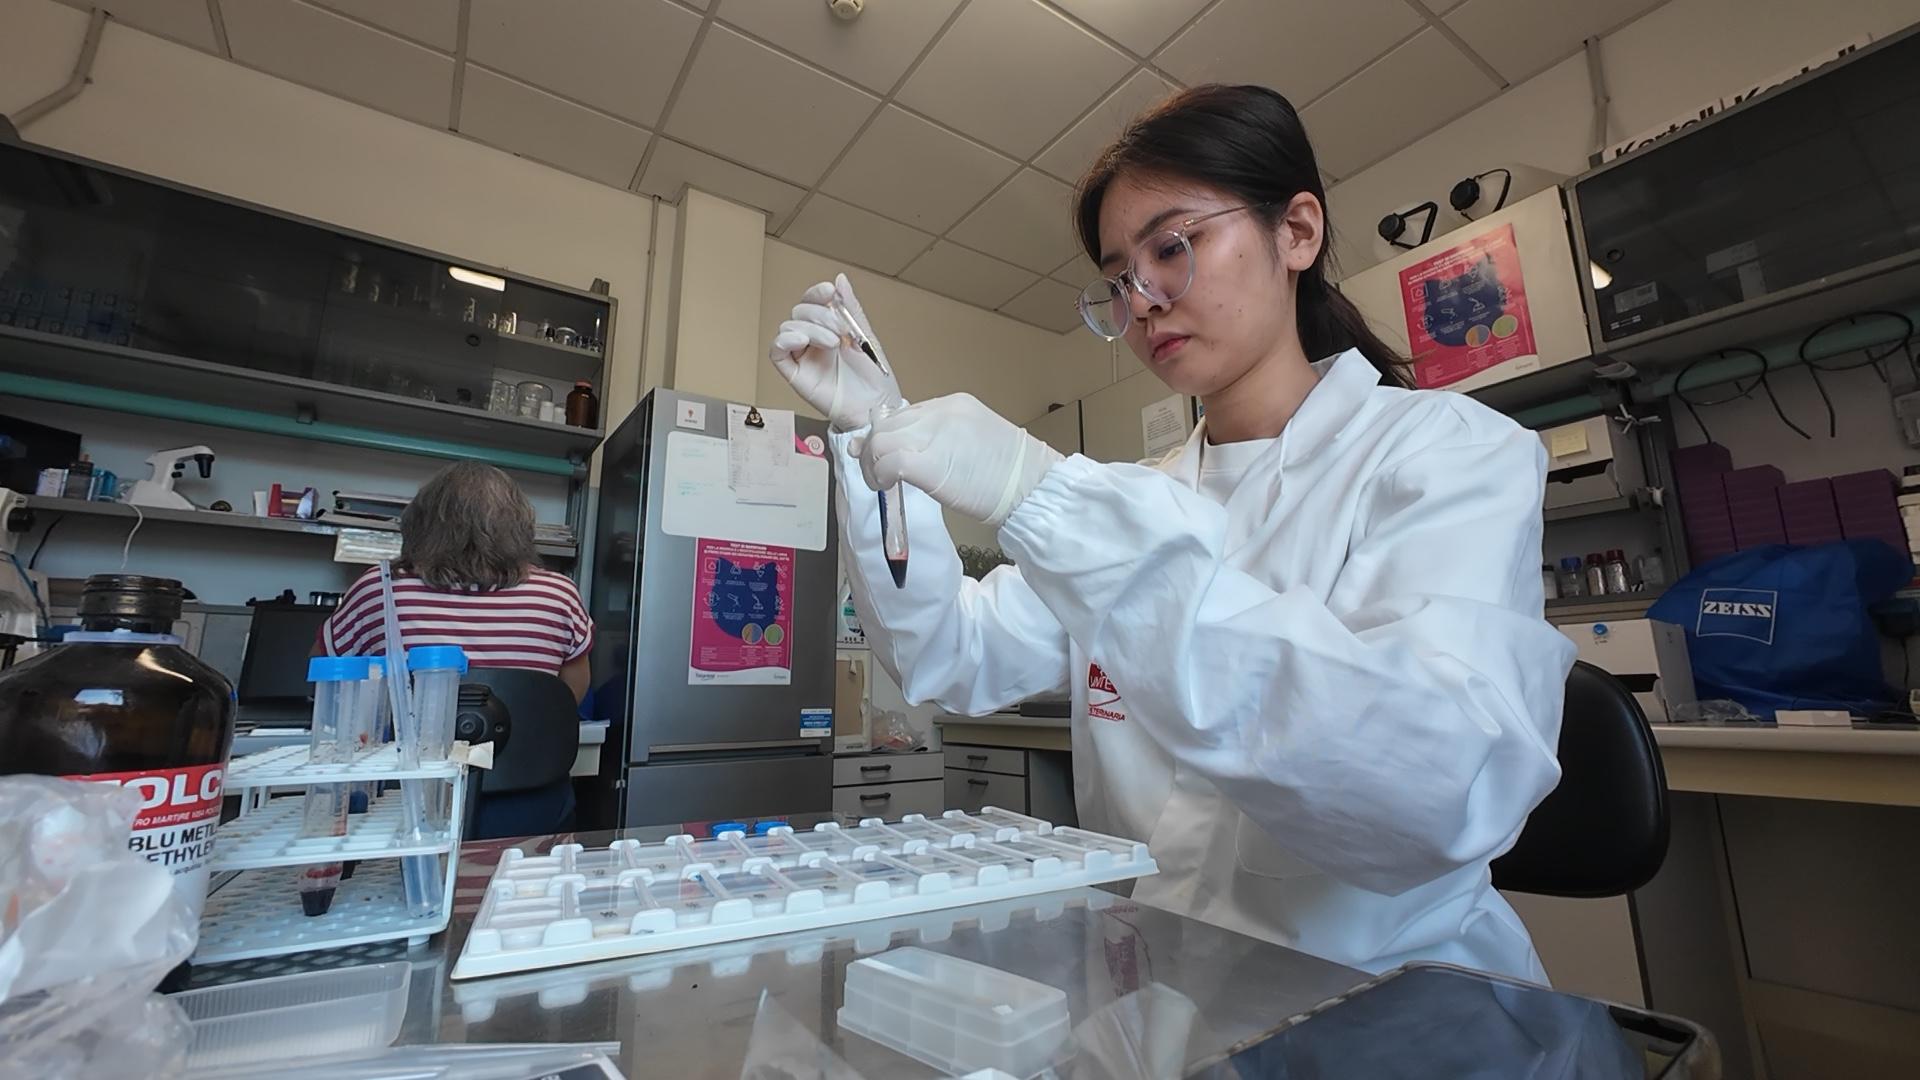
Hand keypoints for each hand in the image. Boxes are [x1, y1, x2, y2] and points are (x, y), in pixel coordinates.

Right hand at [768, 273, 901, 431]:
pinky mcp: (794, 373)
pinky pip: (777, 352)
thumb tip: (840, 279)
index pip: (812, 302)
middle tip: (840, 330)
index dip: (817, 293)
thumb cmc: (874, 378)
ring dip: (810, 329)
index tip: (829, 293)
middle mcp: (813, 340)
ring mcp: (802, 356)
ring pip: (788, 328)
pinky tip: (802, 341)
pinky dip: (785, 341)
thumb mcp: (865, 336)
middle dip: (820, 315)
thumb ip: (850, 309)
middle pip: (800, 312)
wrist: (875, 406)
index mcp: (830, 328)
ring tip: (832, 343)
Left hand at [858, 394, 1062, 525]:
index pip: (904, 413)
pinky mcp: (928, 463)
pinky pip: (888, 461)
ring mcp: (933, 435)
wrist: (1031, 486)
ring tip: (880, 482)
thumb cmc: (1009, 473)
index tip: (880, 453)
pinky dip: (879, 475)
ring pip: (881, 440)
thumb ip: (944, 438)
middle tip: (876, 472)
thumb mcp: (976, 440)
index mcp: (954, 404)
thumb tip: (912, 452)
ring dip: (872, 463)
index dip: (887, 434)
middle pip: (888, 424)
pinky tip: (886, 486)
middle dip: (873, 448)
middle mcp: (940, 412)